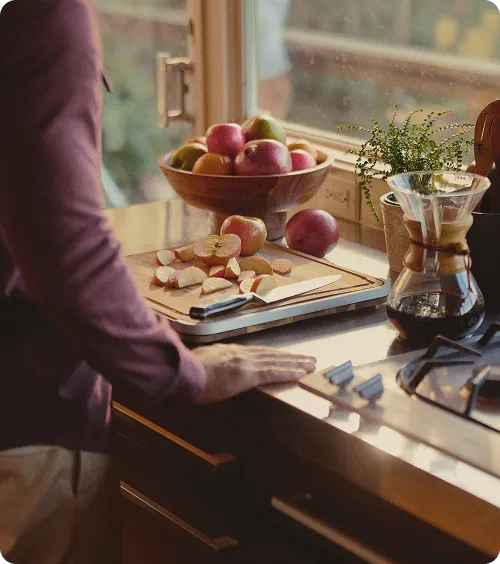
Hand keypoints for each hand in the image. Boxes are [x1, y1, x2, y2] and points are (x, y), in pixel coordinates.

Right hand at [192, 343, 315, 403]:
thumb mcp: (200, 362)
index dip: (274, 354)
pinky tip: (300, 374)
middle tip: (308, 358)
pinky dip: (288, 372)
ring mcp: (245, 362)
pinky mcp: (246, 374)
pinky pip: (272, 372)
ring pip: (276, 361)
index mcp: (230, 352)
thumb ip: (210, 362)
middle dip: (291, 357)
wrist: (182, 373)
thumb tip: (208, 366)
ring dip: (296, 362)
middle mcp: (241, 353)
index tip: (286, 356)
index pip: (257, 352)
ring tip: (311, 364)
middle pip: (271, 354)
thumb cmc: (185, 372)